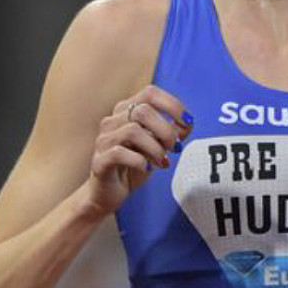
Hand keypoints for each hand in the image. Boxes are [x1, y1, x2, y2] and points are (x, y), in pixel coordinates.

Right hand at [86, 85, 191, 214]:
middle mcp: (112, 121)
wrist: (109, 193)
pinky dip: (139, 161)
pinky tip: (147, 168)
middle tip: (174, 148)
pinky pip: (119, 153)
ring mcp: (103, 140)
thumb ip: (169, 132)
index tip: (187, 124)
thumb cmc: (133, 166)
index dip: (173, 105)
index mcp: (126, 111)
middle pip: (143, 111)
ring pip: (133, 131)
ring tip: (161, 161)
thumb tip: (185, 125)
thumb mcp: (156, 145)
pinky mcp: (99, 160)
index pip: (151, 93)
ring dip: (154, 148)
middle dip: (165, 130)